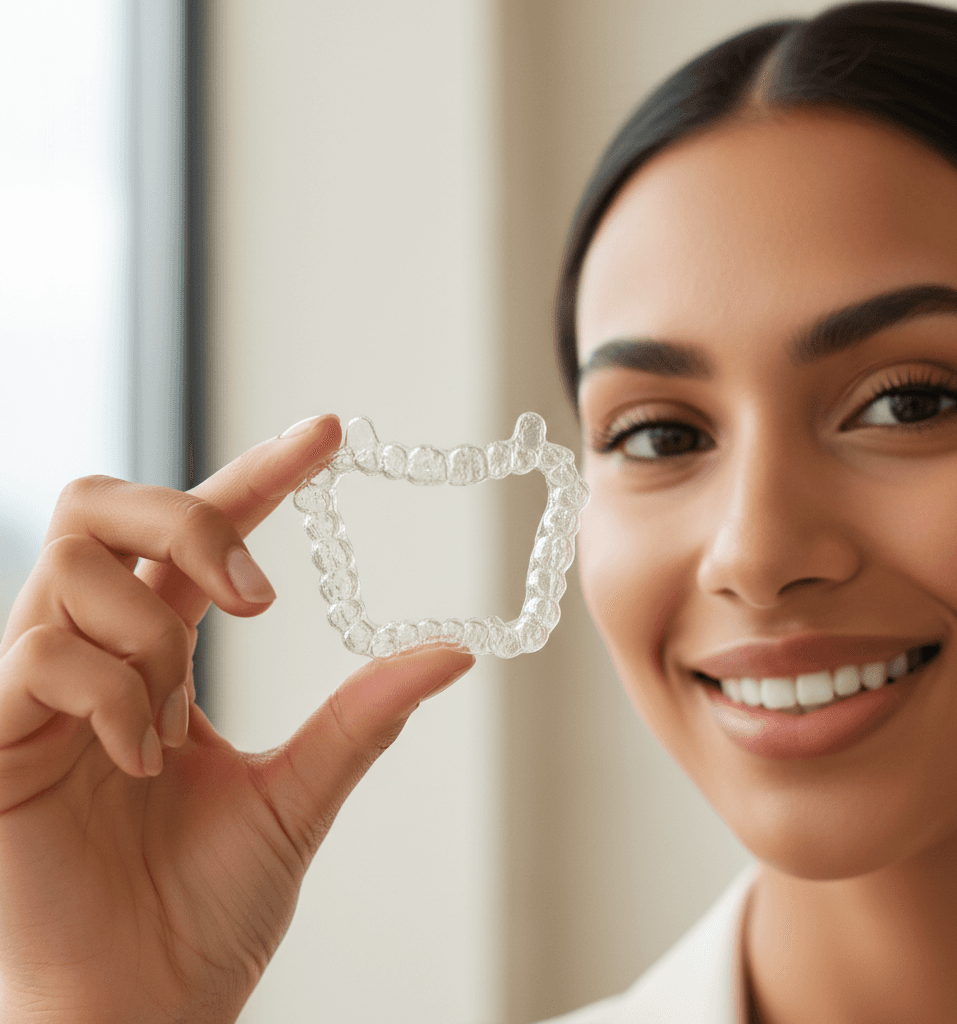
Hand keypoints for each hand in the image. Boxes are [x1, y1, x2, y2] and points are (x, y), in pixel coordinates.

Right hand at [0, 415, 473, 1022]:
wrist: (142, 1008)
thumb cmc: (205, 909)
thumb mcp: (298, 795)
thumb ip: (362, 717)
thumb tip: (451, 651)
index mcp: (159, 654)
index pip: (201, 533)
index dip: (261, 474)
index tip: (330, 435)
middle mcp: (93, 651)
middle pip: (106, 505)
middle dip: (189, 519)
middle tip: (255, 592)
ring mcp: (34, 688)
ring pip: (75, 569)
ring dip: (150, 631)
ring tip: (173, 724)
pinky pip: (42, 654)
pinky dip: (111, 693)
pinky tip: (139, 759)